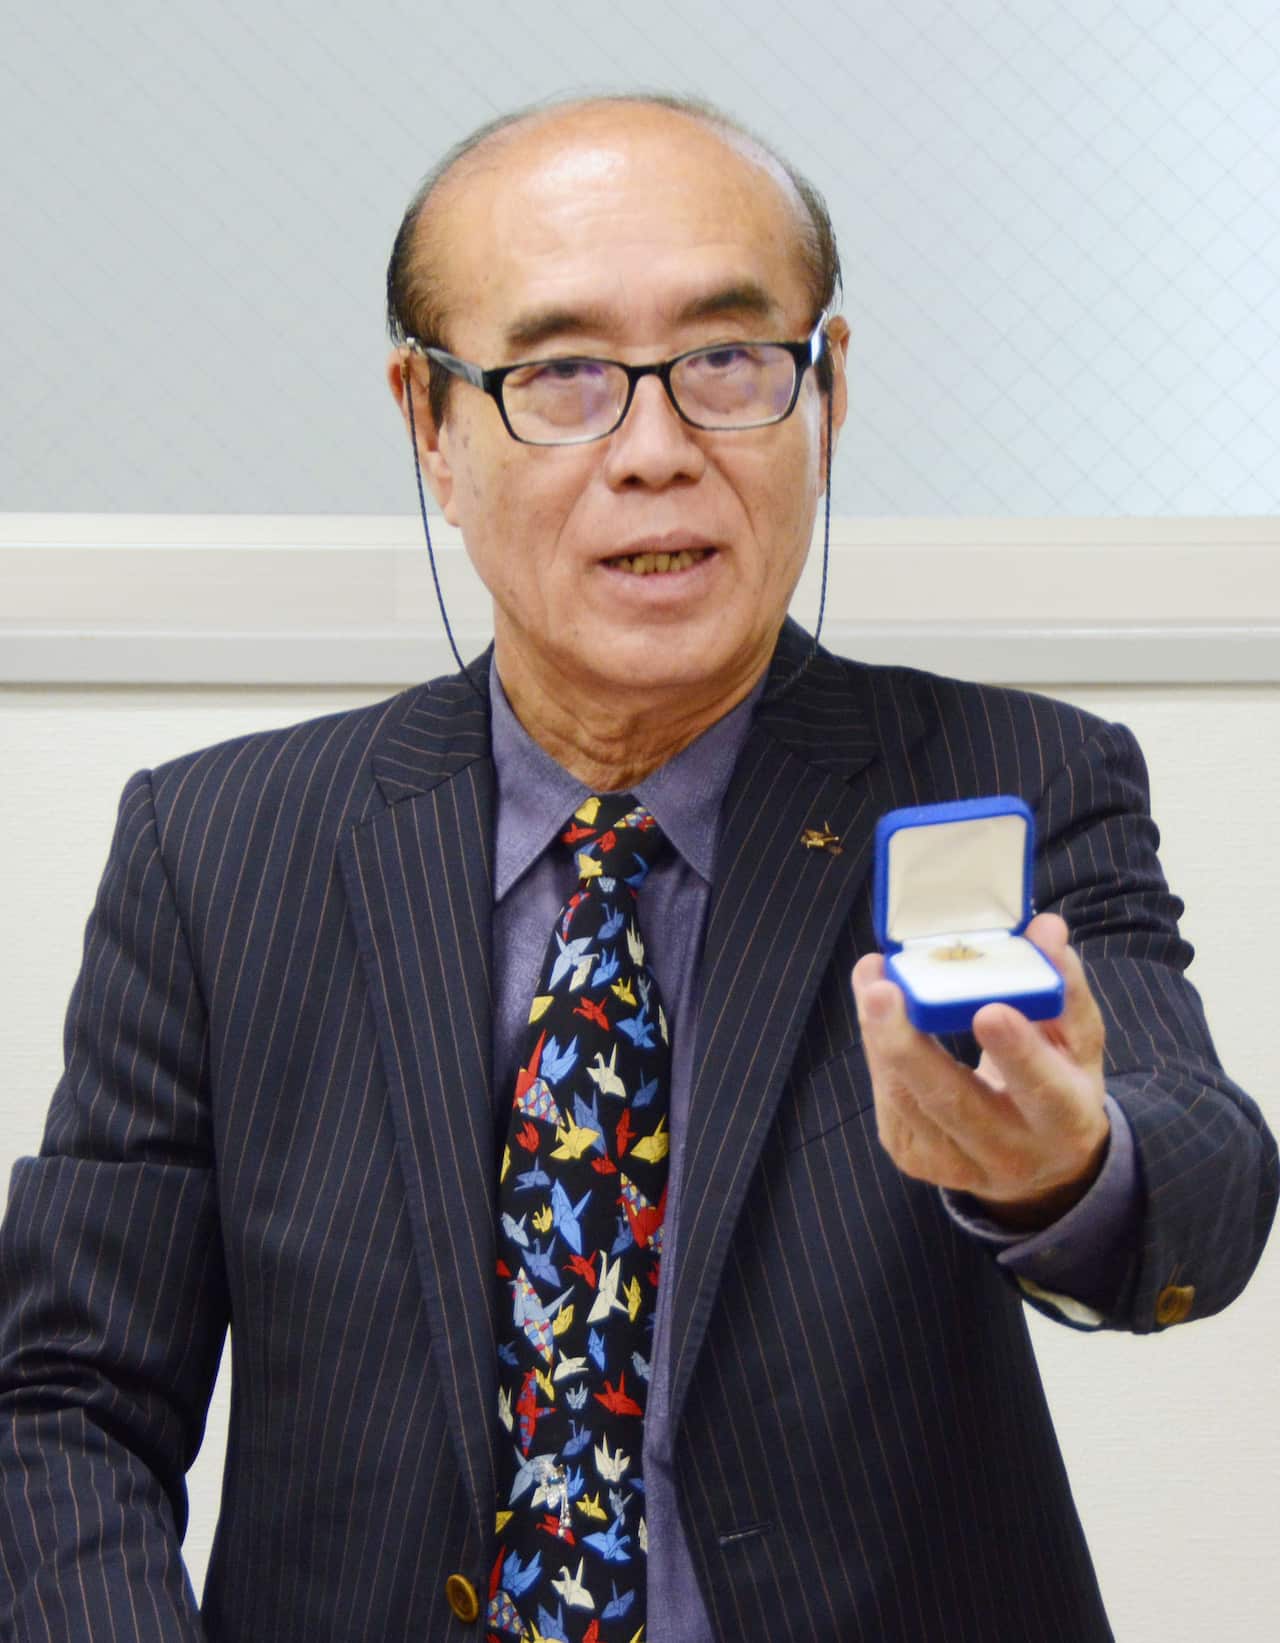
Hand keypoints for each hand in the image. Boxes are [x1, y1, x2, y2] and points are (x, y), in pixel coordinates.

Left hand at [850, 913, 1109, 1231]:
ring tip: (871, 982)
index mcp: (1064, 1120)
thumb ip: (1064, 985)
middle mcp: (1010, 1152)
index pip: (1042, 1089)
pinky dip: (878, 1051)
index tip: (987, 1009)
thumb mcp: (1078, 1041)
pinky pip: (889, 1101)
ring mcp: (956, 1163)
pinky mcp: (915, 1156)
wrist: (1039, 1162)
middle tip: (884, 991)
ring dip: (881, 1039)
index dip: (1016, 1052)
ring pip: (908, 1100)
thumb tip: (1045, 927)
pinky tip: (874, 1009)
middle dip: (911, 1047)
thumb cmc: (1059, 1082)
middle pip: (954, 1103)